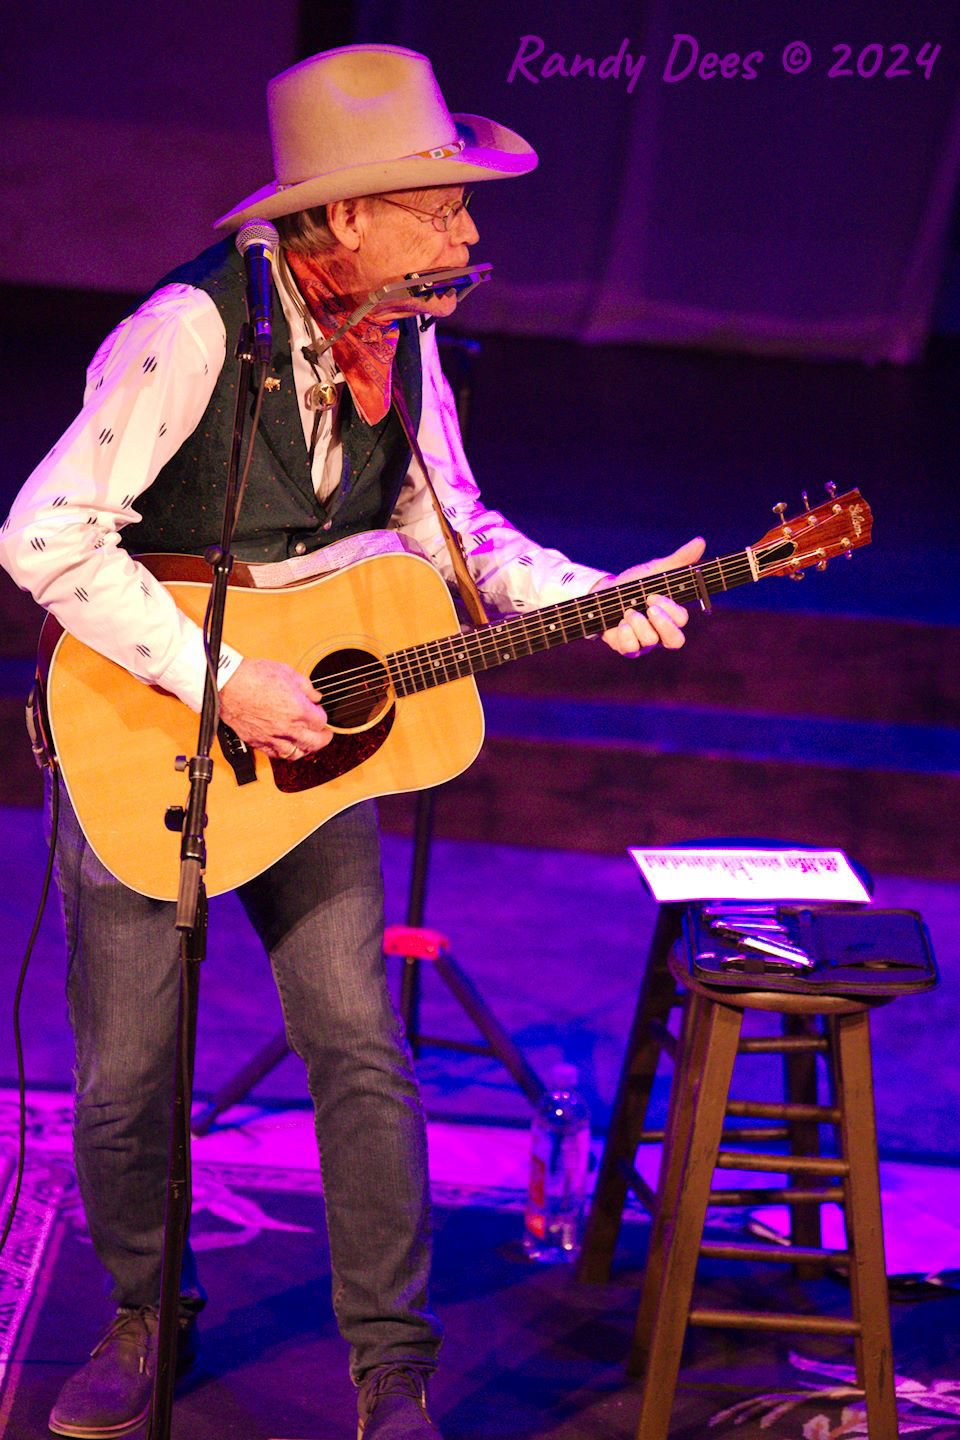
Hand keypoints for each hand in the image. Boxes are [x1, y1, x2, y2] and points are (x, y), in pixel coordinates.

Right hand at [219, 658, 331, 759]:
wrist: (227, 683)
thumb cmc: (254, 675)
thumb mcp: (287, 672)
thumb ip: (306, 686)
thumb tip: (315, 696)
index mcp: (298, 709)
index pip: (321, 722)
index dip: (322, 715)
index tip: (318, 711)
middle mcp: (287, 727)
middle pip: (314, 742)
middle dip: (323, 738)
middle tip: (325, 735)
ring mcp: (272, 737)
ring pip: (296, 753)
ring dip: (305, 749)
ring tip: (307, 743)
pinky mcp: (257, 742)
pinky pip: (275, 755)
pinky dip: (284, 753)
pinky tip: (287, 747)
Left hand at [596, 536, 706, 656]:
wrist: (603, 593)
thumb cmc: (633, 584)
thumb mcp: (655, 570)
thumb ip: (678, 560)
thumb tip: (700, 541)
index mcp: (670, 616)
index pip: (681, 620)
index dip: (670, 609)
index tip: (653, 596)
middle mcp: (660, 632)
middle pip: (675, 641)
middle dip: (662, 624)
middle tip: (649, 608)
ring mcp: (644, 643)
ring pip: (650, 642)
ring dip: (637, 622)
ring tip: (627, 611)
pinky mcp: (626, 648)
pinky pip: (631, 650)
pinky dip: (625, 635)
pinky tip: (620, 623)